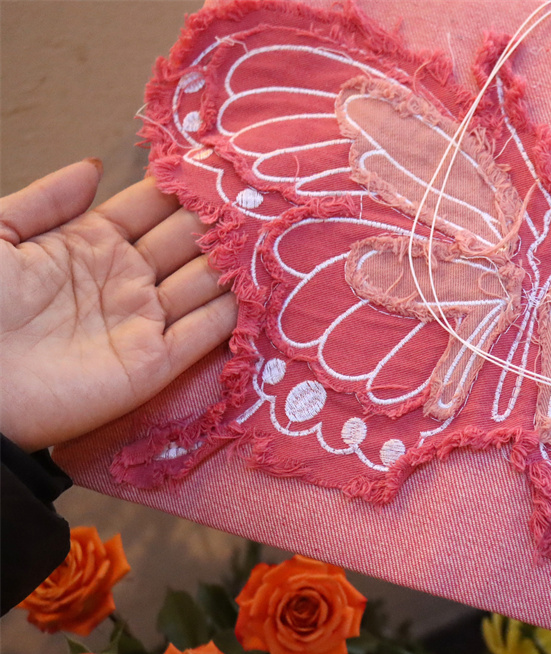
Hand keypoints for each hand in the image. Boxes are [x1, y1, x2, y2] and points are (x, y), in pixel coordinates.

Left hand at [0, 160, 236, 450]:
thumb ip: (45, 199)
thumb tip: (94, 165)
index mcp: (89, 245)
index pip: (150, 209)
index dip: (180, 186)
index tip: (217, 162)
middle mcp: (125, 280)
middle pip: (186, 241)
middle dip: (220, 218)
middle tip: (259, 193)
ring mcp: (143, 321)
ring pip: (205, 281)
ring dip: (237, 258)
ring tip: (274, 229)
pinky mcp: (154, 363)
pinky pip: (205, 332)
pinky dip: (236, 310)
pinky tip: (263, 281)